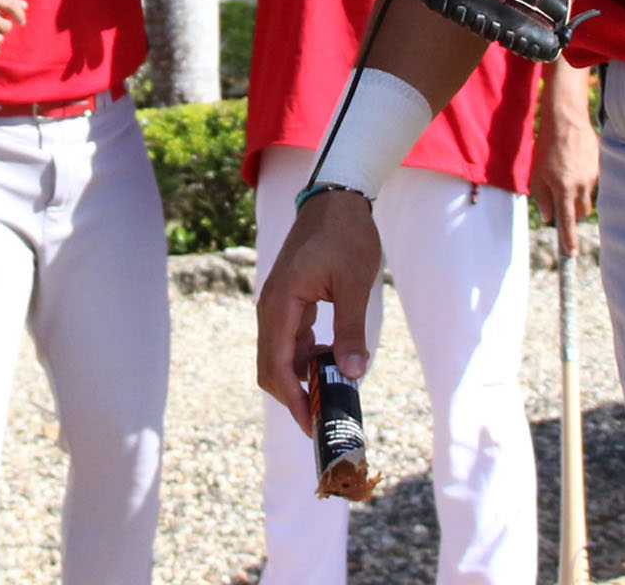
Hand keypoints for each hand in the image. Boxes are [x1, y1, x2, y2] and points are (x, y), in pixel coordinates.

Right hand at [256, 190, 380, 433]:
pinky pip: (288, 341)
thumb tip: (353, 375)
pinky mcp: (288, 302)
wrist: (336, 199)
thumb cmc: (346, 235)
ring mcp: (277, 305)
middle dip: (293, 396)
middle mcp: (271, 307)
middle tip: (323, 418)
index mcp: (280, 303)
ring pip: (278, 357)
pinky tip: (331, 361)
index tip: (313, 425)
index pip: (278, 366)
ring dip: (300, 378)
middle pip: (270, 368)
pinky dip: (304, 359)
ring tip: (332, 394)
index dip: (293, 400)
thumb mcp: (354, 284)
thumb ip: (350, 331)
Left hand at [529, 76, 599, 256]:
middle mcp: (582, 186)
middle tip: (561, 200)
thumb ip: (543, 198)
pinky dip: (582, 178)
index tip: (571, 254)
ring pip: (586, 196)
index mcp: (564, 189)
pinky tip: (573, 162)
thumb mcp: (536, 174)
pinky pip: (591, 181)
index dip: (569, 240)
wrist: (566, 120)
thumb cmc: (546, 148)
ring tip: (563, 173)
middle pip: (581, 212)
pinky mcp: (599, 167)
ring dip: (576, 193)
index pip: (567, 222)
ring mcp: (593, 176)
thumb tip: (550, 218)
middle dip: (573, 213)